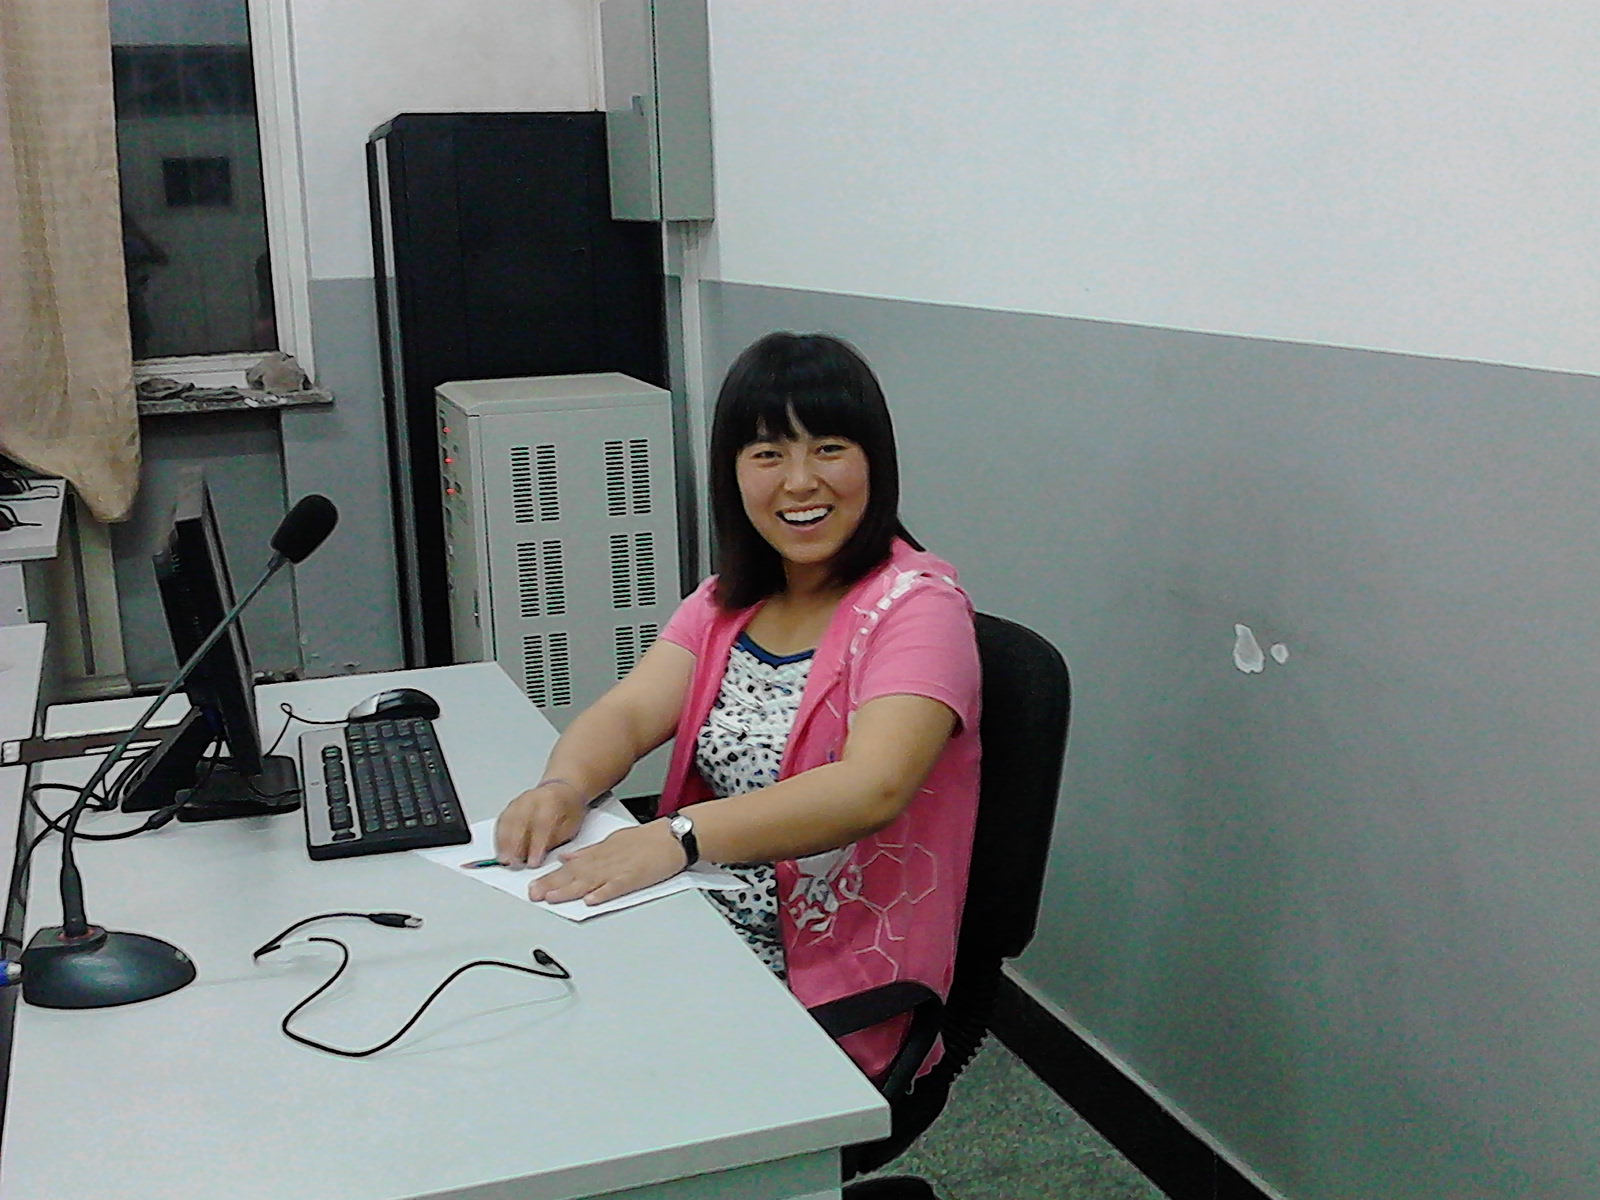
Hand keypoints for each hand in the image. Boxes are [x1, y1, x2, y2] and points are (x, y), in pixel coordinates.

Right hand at [494, 780, 586, 867]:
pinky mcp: (511, 806)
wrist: (562, 791)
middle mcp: (532, 798)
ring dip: (504, 843)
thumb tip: (540, 856)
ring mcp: (519, 801)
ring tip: (505, 860)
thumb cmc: (568, 809)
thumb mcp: (570, 826)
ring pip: (507, 822)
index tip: (533, 862)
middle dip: (516, 846)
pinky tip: (501, 849)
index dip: (536, 845)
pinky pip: (501, 821)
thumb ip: (555, 840)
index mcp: (551, 800)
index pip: (542, 824)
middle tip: (514, 864)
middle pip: (520, 822)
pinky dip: (499, 837)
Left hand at [527, 820, 687, 905]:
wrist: (673, 836)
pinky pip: (616, 887)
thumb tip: (567, 858)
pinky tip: (590, 900)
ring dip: (570, 890)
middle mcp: (606, 859)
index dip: (550, 876)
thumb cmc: (647, 839)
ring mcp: (620, 869)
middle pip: (575, 874)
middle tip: (533, 894)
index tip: (533, 885)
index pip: (570, 866)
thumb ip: (589, 851)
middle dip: (552, 884)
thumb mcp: (613, 840)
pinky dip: (603, 893)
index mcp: (601, 851)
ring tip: (552, 898)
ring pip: (590, 881)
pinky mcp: (635, 877)